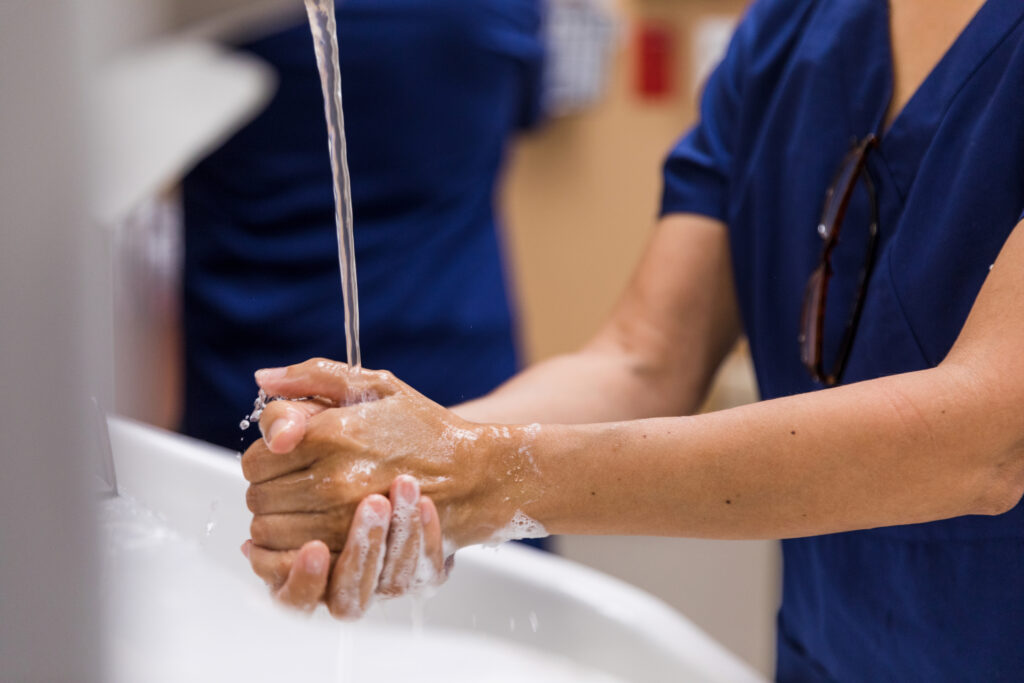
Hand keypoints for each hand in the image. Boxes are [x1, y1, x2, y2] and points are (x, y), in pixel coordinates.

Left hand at [240, 359, 543, 614]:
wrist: (473, 475)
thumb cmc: (425, 428)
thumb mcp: (376, 386)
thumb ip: (312, 377)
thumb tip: (261, 379)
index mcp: (330, 433)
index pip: (256, 459)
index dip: (267, 459)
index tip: (288, 457)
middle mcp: (333, 477)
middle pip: (258, 497)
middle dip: (270, 490)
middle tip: (299, 483)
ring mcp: (344, 519)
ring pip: (271, 531)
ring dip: (280, 522)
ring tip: (308, 509)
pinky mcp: (357, 549)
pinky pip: (295, 558)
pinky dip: (294, 550)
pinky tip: (314, 533)